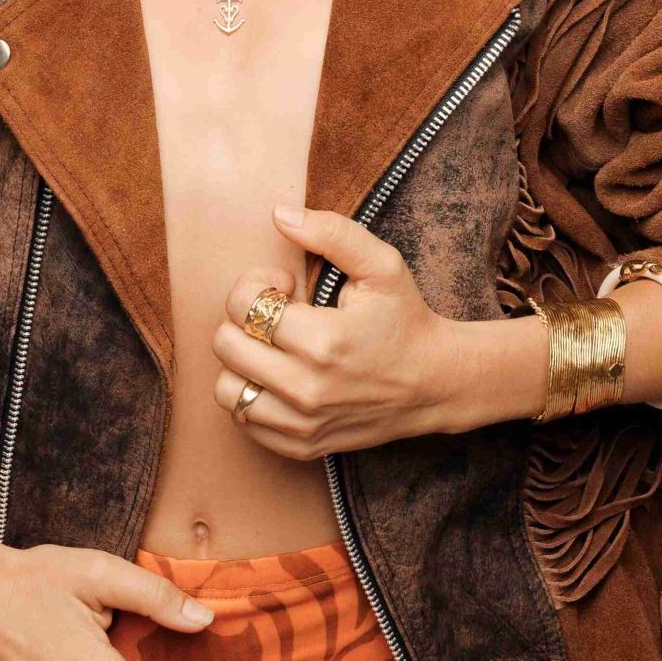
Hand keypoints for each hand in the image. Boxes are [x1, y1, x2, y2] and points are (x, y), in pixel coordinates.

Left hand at [207, 203, 460, 458]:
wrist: (435, 383)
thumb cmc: (405, 319)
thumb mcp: (381, 265)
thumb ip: (331, 233)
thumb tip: (278, 214)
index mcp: (323, 341)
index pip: (242, 304)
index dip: (256, 284)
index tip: (285, 287)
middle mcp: (307, 389)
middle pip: (226, 345)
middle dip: (245, 319)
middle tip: (280, 315)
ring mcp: (303, 424)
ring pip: (226, 390)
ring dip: (242, 361)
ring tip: (275, 348)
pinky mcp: (301, 447)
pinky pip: (244, 422)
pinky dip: (252, 396)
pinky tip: (279, 376)